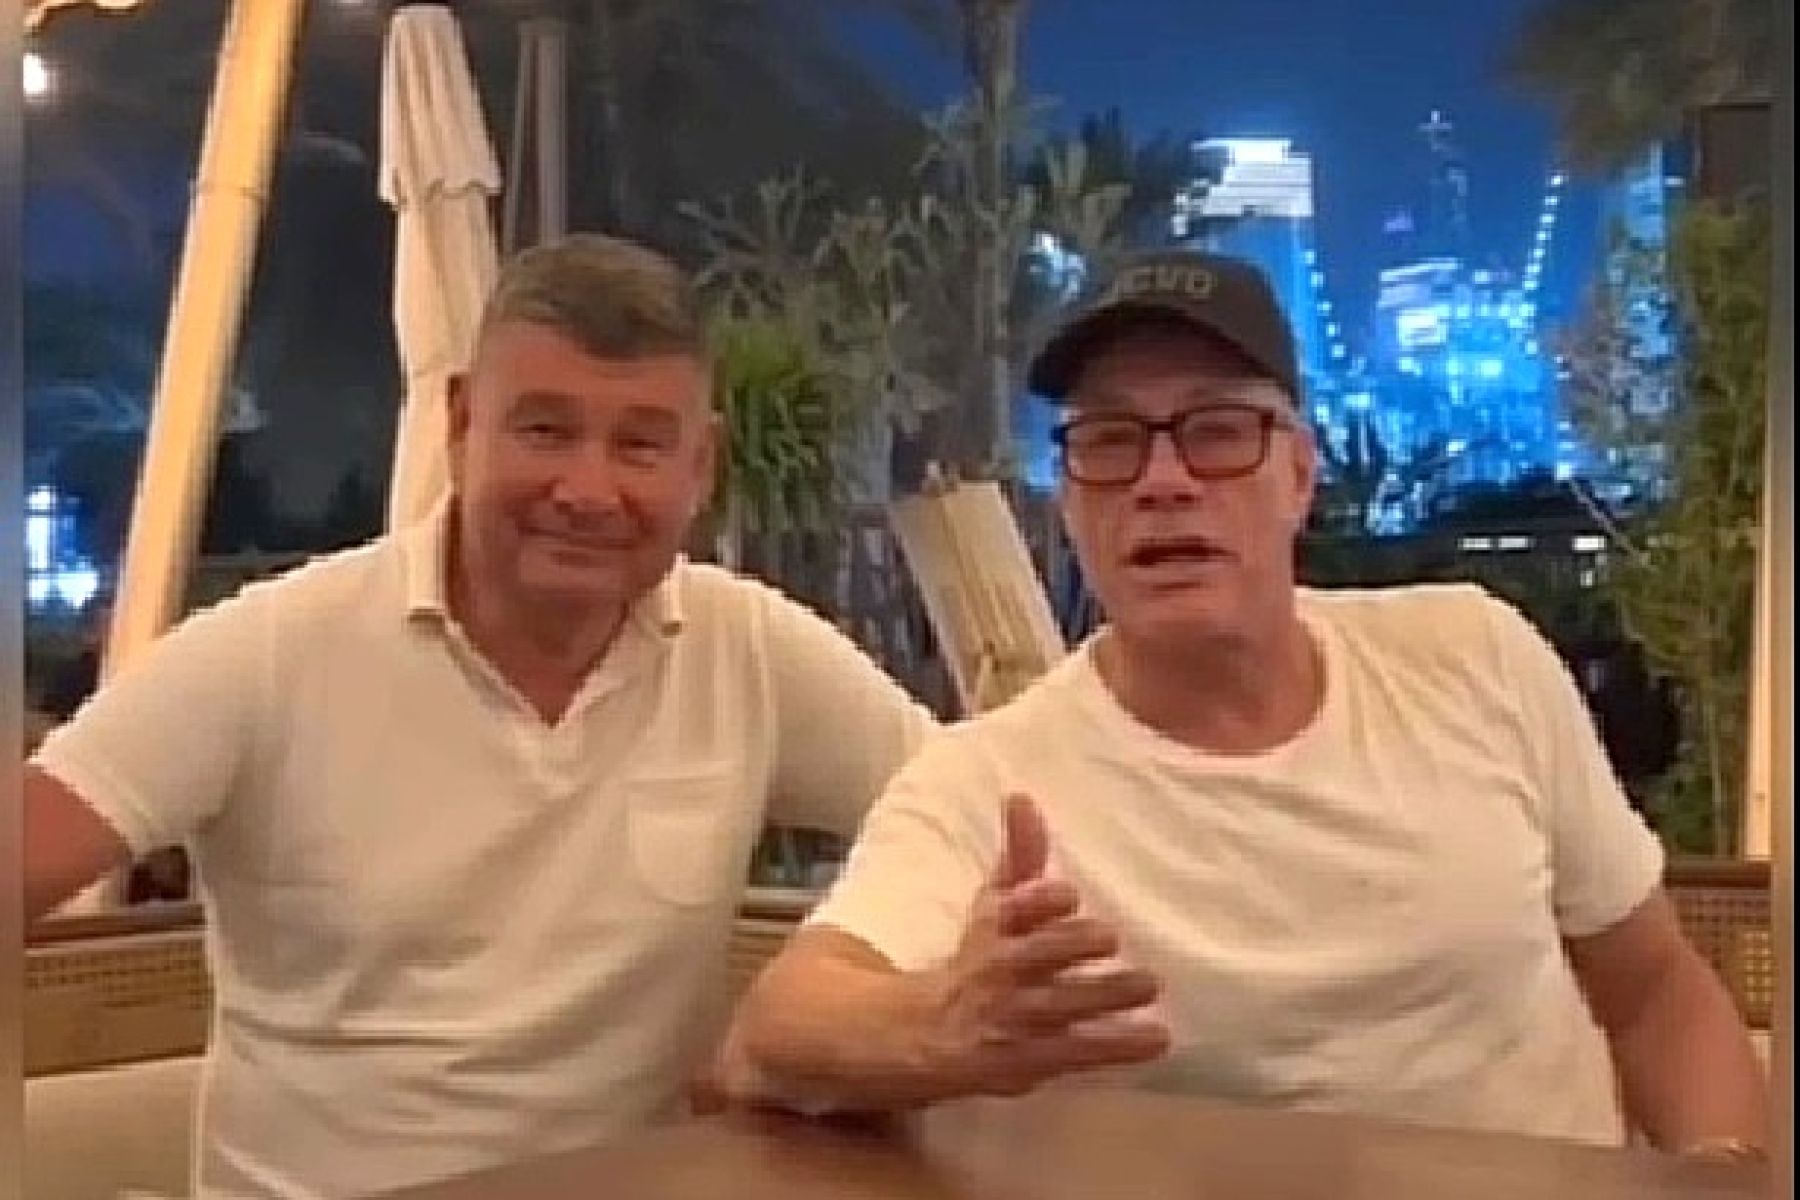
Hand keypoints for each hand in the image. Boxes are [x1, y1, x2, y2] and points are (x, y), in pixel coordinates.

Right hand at [924, 793, 1169, 1096]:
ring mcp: (1018, 1019)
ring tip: (1148, 984)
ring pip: (1060, 1004)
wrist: (932, 1034)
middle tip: (1110, 938)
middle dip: (1071, 945)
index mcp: (994, 928)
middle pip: (1035, 956)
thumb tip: (1022, 796)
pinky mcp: (1034, 1060)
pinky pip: (1078, 1051)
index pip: (1009, 911)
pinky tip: (1158, 1038)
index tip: (1066, 894)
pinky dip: (1118, 1046)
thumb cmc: (980, 959)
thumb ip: (1020, 856)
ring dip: (1104, 994)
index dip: (1035, 904)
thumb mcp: (995, 907)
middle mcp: (1002, 971)